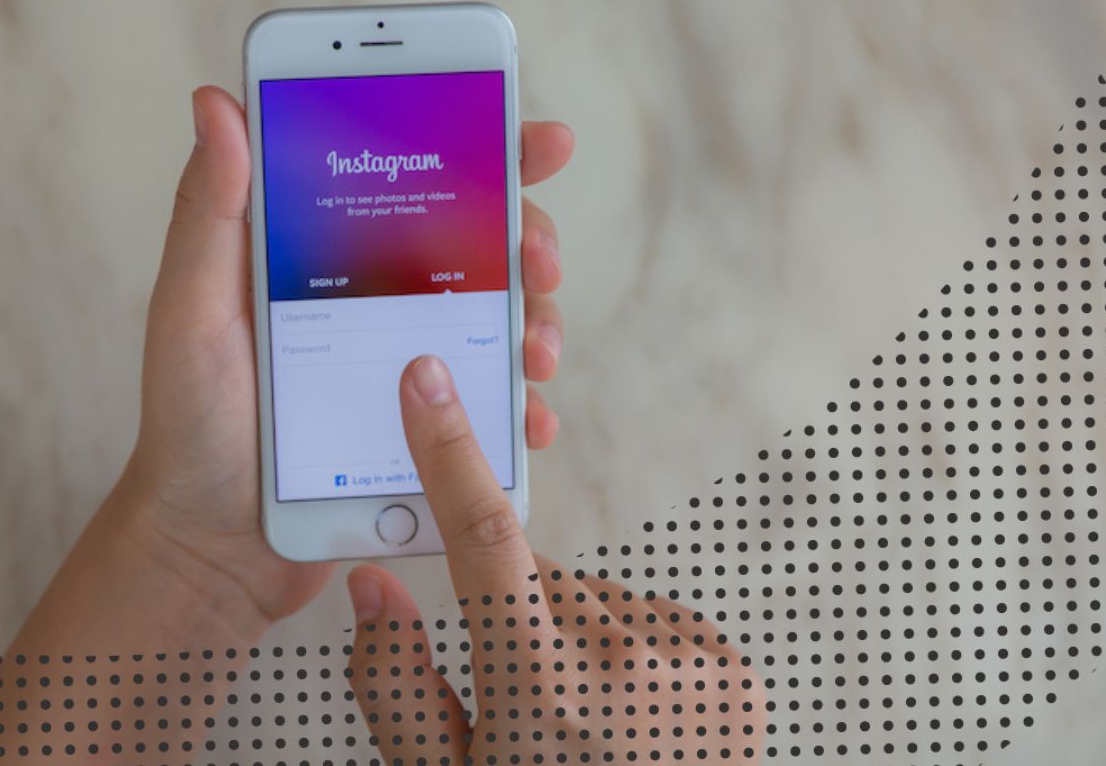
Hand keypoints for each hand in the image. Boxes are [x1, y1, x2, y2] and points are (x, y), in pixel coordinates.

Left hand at [126, 86, 574, 622]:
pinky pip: (495, 404)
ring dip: (537, 323)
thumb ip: (209, 213)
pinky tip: (529, 418)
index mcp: (332, 256)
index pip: (413, 180)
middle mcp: (379, 300)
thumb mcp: (191, 311)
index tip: (537, 142)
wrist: (213, 544)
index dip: (483, 150)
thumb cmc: (191, 425)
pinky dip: (523, 406)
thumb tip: (216, 106)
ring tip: (533, 353)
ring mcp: (409, 363)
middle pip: (479, 245)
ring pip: (501, 321)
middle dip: (529, 242)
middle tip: (539, 263)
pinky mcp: (429, 426)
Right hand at [345, 356, 766, 762]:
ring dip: (578, 636)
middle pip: (543, 579)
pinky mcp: (730, 672)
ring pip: (598, 602)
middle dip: (518, 614)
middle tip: (524, 694)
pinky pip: (652, 623)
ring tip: (584, 721)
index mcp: (540, 692)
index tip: (427, 383)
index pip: (483, 541)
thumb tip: (374, 586)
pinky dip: (630, 651)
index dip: (450, 452)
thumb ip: (395, 683)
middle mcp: (623, 665)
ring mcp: (689, 666)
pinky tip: (628, 716)